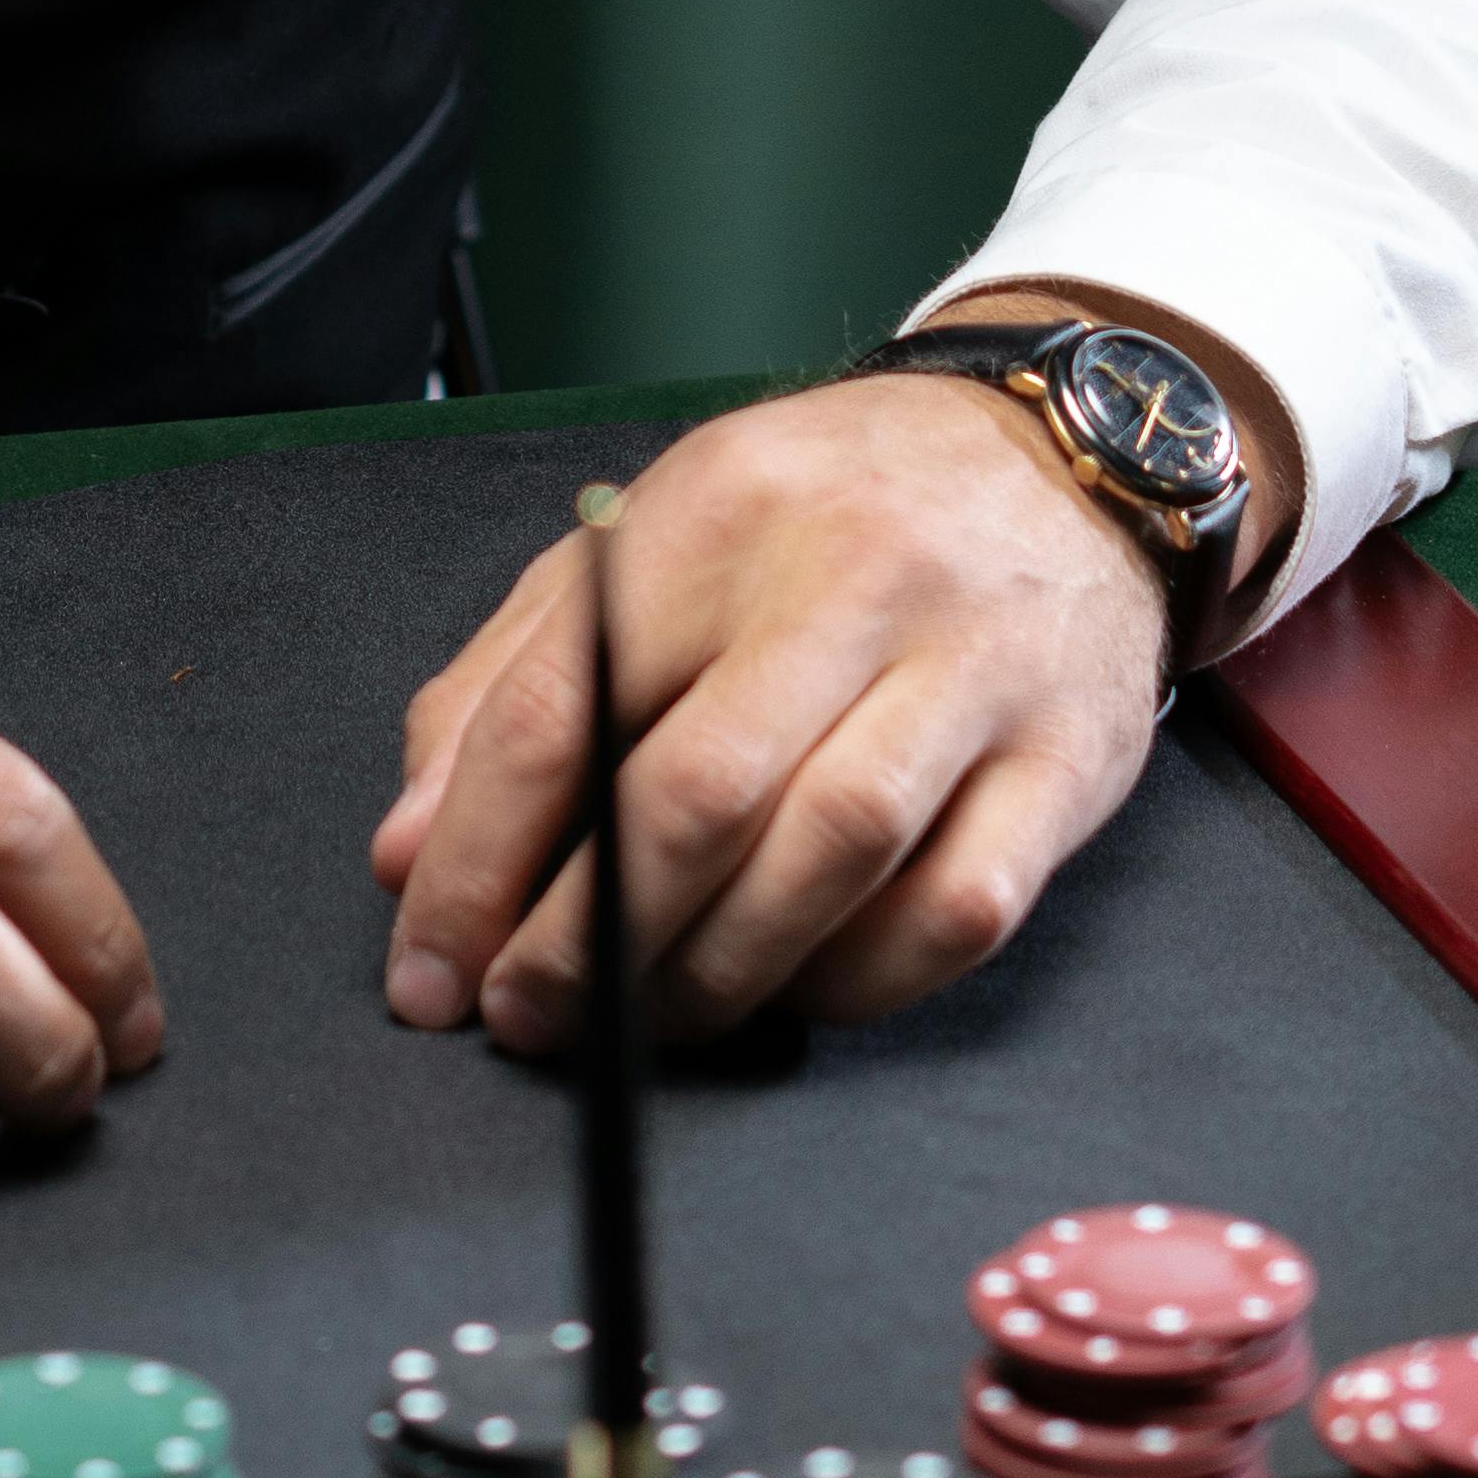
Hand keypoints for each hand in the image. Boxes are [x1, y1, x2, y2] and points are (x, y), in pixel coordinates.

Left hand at [369, 324, 1280, 1051]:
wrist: (1066, 456)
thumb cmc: (828, 513)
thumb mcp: (648, 540)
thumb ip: (509, 683)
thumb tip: (408, 855)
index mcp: (718, 512)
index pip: (563, 702)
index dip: (477, 857)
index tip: (431, 964)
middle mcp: (852, 578)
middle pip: (696, 791)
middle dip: (584, 937)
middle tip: (524, 1014)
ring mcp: (974, 671)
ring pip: (829, 856)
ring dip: (715, 974)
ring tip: (646, 1021)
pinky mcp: (1068, 763)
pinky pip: (956, 912)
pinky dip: (859, 981)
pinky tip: (798, 989)